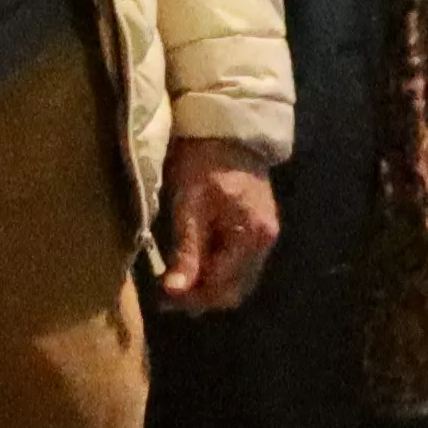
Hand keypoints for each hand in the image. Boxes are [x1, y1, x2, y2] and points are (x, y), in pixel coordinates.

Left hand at [157, 142, 279, 311]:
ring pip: (237, 279)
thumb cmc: (202, 161)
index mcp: (252, 236)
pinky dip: (217, 270)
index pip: (222, 286)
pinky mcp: (258, 228)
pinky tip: (193, 265)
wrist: (225, 129)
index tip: (162, 299)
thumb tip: (175, 291)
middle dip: (201, 298)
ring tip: (175, 284)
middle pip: (234, 290)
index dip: (191, 298)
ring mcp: (265, 236)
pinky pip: (238, 263)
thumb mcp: (189, 206)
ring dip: (208, 286)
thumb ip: (187, 250)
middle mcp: (265, 242)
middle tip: (165, 297)